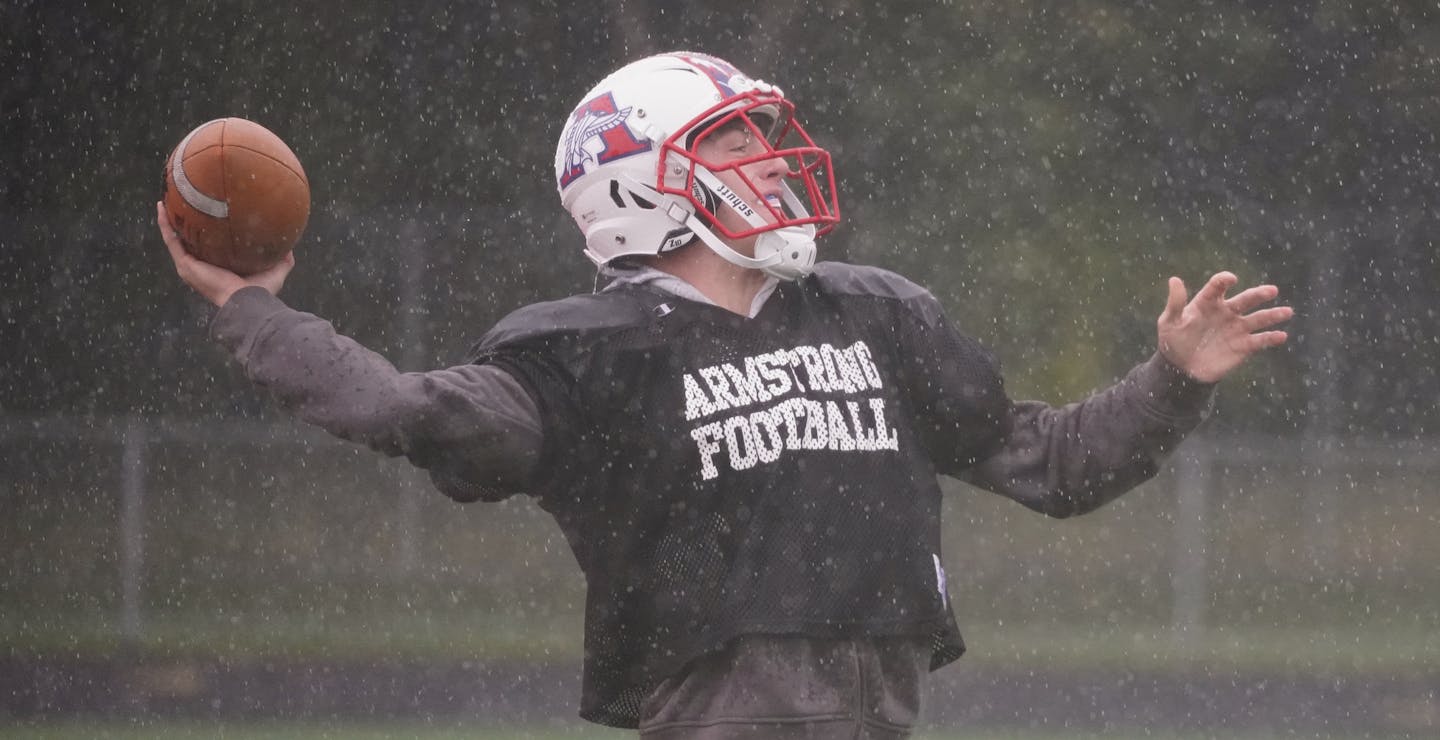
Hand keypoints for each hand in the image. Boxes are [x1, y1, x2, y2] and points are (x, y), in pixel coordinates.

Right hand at [156, 201, 294, 305]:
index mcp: (218, 268)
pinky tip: (162, 208)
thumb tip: (289, 246)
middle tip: (182, 202)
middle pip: (188, 241)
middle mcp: (201, 267)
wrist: (248, 300)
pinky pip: (171, 240)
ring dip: (169, 220)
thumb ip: (282, 259)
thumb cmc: (260, 292)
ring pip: (175, 238)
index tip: (206, 214)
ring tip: (166, 200)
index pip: (207, 247)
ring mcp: (190, 266)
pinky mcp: (185, 264)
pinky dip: (165, 224)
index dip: (205, 232)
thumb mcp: (274, 271)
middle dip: (183, 223)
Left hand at [1156, 271, 1291, 383]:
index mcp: (1207, 302)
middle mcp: (1226, 312)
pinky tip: (1281, 336)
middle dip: (1258, 295)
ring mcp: (1237, 328)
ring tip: (1287, 311)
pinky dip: (1271, 338)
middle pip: (1245, 299)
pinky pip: (1260, 341)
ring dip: (1273, 315)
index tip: (1231, 280)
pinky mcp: (1243, 346)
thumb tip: (1174, 279)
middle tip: (1271, 291)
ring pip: (1258, 319)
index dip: (1224, 281)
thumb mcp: (1169, 322)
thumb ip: (1175, 303)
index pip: (1218, 287)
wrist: (1181, 368)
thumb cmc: (1173, 341)